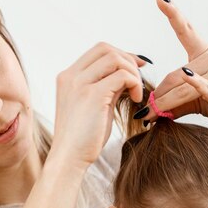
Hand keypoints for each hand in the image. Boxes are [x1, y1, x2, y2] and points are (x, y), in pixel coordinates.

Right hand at [52, 42, 145, 168]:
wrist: (68, 159)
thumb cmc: (82, 139)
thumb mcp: (93, 107)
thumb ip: (106, 88)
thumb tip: (126, 76)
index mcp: (68, 78)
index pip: (97, 51)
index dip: (120, 55)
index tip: (135, 69)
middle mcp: (71, 76)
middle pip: (106, 48)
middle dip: (128, 60)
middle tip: (139, 79)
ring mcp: (80, 84)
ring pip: (115, 58)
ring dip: (133, 72)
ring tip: (137, 93)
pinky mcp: (92, 95)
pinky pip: (122, 76)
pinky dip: (134, 84)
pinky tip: (136, 99)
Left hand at [143, 0, 207, 130]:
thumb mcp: (201, 99)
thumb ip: (178, 100)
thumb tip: (152, 112)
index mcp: (205, 54)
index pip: (185, 31)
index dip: (172, 13)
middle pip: (173, 76)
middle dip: (157, 96)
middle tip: (144, 112)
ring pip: (181, 86)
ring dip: (163, 103)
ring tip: (149, 116)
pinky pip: (203, 86)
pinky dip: (194, 82)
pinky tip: (187, 75)